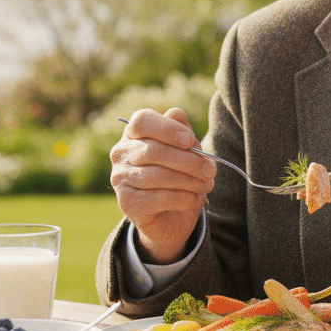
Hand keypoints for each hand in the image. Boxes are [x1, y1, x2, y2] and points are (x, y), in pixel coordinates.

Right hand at [110, 108, 216, 263]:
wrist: (170, 217)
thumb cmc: (178, 176)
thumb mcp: (185, 152)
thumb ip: (182, 132)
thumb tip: (176, 113)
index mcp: (133, 133)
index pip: (142, 121)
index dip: (167, 128)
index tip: (190, 140)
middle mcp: (121, 153)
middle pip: (154, 150)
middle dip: (189, 161)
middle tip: (211, 171)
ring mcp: (120, 178)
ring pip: (158, 175)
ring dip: (189, 181)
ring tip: (207, 185)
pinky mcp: (126, 202)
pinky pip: (159, 197)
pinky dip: (183, 198)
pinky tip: (196, 198)